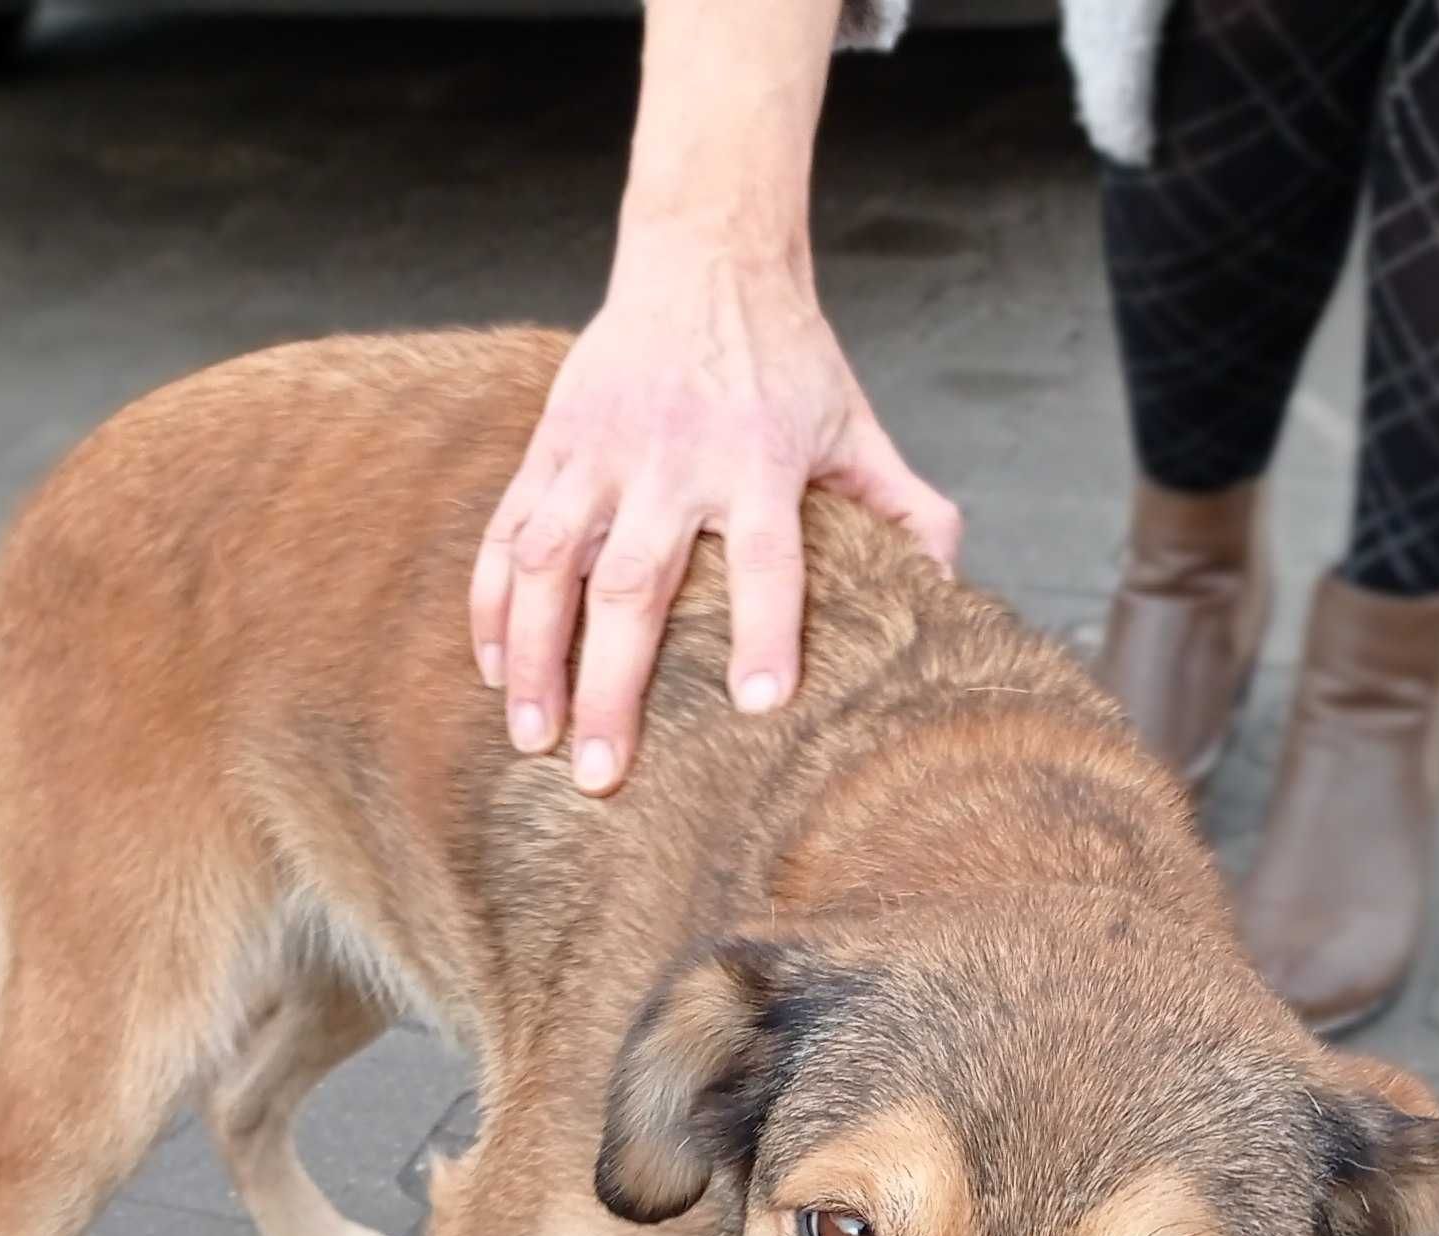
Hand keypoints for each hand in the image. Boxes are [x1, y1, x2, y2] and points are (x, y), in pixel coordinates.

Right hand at [472, 237, 958, 796]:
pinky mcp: (551, 444)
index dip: (764, 629)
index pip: (766, 556)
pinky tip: (496, 671)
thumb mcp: (854, 422)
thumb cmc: (786, 359)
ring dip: (534, 657)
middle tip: (602, 775)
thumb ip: (902, 506)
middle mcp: (671, 459)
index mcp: (757, 458)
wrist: (705, 257)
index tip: (758, 706)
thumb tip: (946, 587)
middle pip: (632, 583)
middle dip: (612, 684)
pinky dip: (492, 606)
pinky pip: (504, 534)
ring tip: (532, 738)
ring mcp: (599, 451)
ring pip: (547, 565)